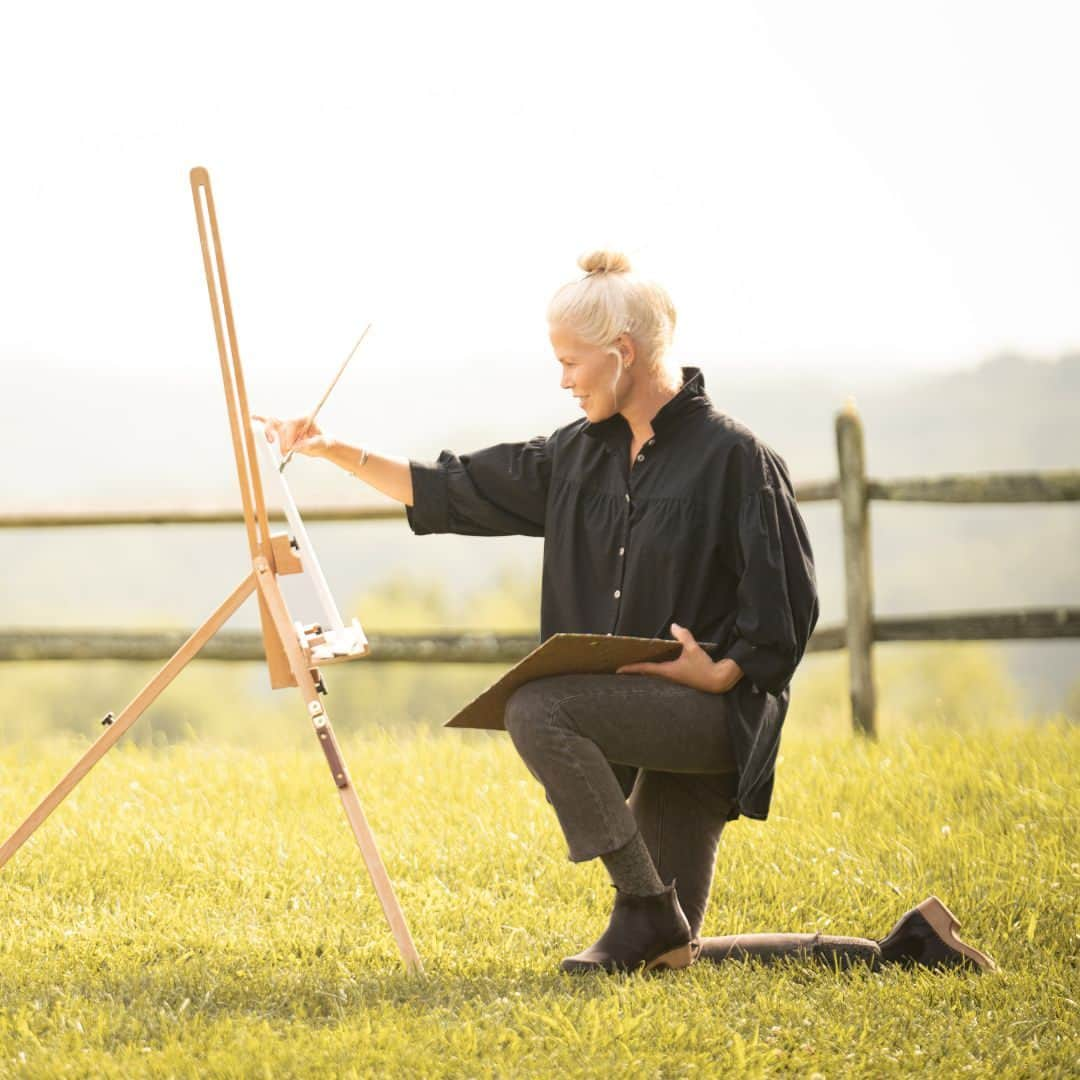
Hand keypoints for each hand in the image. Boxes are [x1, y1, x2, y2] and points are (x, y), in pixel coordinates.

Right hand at [251, 413, 332, 458]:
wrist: (322, 445)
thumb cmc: (323, 442)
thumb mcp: (320, 444)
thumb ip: (310, 444)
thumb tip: (295, 447)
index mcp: (304, 418)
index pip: (291, 424)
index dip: (289, 436)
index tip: (291, 448)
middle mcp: (294, 419)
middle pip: (281, 426)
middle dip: (282, 441)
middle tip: (286, 453)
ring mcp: (287, 424)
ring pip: (273, 424)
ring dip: (271, 435)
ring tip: (277, 447)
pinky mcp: (283, 430)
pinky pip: (270, 423)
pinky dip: (261, 420)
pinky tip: (253, 417)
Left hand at [616, 622, 743, 693]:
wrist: (718, 681)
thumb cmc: (704, 667)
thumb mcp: (693, 649)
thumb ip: (684, 636)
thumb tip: (674, 625)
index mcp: (667, 671)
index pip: (645, 669)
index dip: (631, 669)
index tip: (618, 670)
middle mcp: (668, 676)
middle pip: (646, 673)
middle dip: (634, 669)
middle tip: (622, 666)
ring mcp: (673, 678)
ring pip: (654, 673)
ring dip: (644, 669)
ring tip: (634, 663)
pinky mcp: (680, 677)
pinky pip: (662, 672)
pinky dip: (655, 667)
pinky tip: (656, 662)